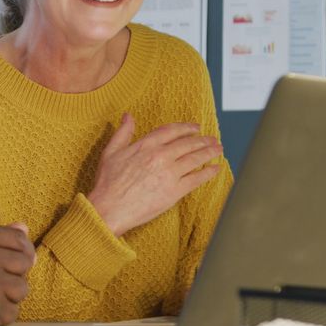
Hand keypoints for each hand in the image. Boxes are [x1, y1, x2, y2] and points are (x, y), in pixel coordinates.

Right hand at [88, 114, 222, 236]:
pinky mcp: (175, 191)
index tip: (195, 127)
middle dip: (202, 140)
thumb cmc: (107, 183)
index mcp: (145, 146)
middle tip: (212, 139)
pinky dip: (208, 172)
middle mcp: (160, 156)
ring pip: (195, 158)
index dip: (186, 128)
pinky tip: (215, 168)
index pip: (171, 131)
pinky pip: (196, 179)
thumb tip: (128, 116)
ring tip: (218, 149)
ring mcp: (169, 173)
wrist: (109, 208)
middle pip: (187, 144)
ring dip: (209, 152)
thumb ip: (122, 133)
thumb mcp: (110, 152)